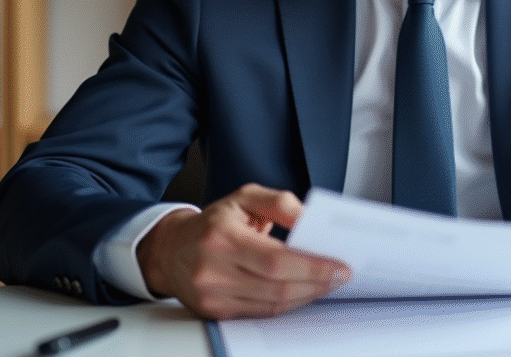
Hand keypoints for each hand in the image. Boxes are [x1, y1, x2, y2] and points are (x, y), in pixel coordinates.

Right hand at [137, 183, 350, 319]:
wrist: (170, 249)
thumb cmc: (213, 222)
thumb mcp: (245, 197)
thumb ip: (281, 203)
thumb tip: (310, 220)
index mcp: (222, 236)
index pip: (276, 259)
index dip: (312, 266)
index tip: (339, 266)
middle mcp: (213, 269)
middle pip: (277, 286)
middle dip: (316, 283)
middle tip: (340, 276)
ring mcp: (211, 295)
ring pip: (271, 305)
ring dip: (305, 296)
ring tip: (326, 284)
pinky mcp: (213, 312)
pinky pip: (259, 314)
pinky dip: (286, 305)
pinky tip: (302, 293)